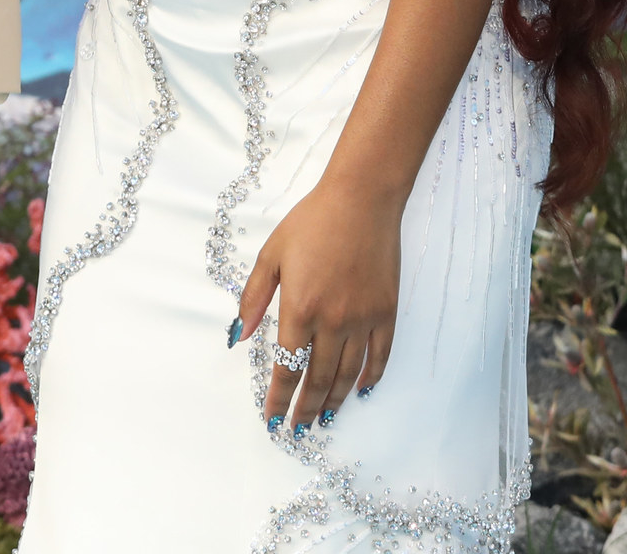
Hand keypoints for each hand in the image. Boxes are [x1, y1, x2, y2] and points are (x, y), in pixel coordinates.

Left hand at [233, 177, 402, 436]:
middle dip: (305, 408)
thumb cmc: (311, 222)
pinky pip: (380, 355)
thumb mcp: (270, 255)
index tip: (271, 419)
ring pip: (348, 374)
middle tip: (297, 427)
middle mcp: (333, 321)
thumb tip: (239, 336)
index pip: (286, 367)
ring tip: (324, 418)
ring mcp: (363, 319)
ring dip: (335, 400)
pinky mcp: (386, 312)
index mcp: (299, 308)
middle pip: (318, 379)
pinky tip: (362, 390)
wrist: (361, 200)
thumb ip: (253, 298)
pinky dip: (371, 377)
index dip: (278, 398)